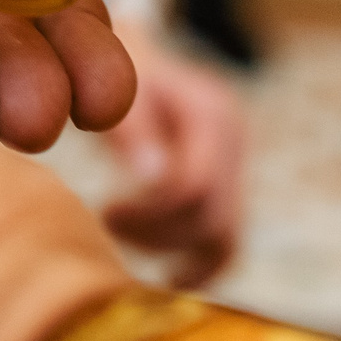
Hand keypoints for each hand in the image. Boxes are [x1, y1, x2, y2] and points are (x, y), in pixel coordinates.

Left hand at [102, 32, 245, 287]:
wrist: (128, 58)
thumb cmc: (112, 71)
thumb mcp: (116, 88)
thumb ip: (132, 127)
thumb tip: (152, 175)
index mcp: (212, 112)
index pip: (195, 186)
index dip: (149, 212)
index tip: (104, 213)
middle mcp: (235, 140)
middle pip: (213, 218)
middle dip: (157, 234)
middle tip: (106, 224)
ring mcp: (237, 165)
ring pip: (225, 237)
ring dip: (174, 253)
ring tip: (121, 239)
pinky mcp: (228, 187)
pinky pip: (228, 242)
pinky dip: (202, 267)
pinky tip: (169, 281)